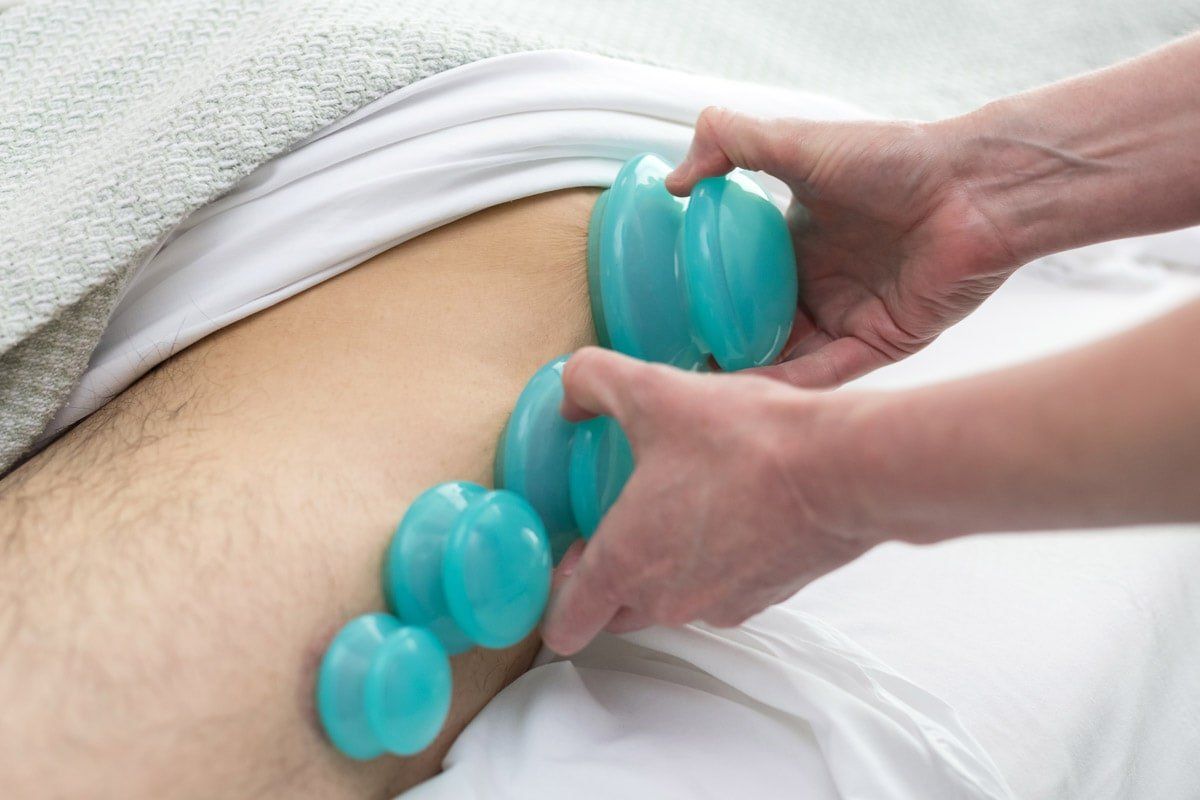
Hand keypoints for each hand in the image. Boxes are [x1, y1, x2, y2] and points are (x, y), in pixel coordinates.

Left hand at [540, 347, 881, 655]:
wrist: (843, 470)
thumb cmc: (747, 443)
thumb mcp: (653, 391)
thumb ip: (592, 382)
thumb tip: (570, 392)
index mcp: (626, 563)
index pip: (567, 621)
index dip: (553, 603)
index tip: (557, 574)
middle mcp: (668, 599)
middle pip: (615, 614)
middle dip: (607, 583)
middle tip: (614, 528)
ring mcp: (720, 605)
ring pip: (673, 603)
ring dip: (666, 571)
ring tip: (677, 510)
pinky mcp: (767, 597)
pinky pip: (723, 591)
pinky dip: (717, 564)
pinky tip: (729, 512)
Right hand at [666, 107, 1019, 386]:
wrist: (974, 188)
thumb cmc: (895, 159)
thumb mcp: (796, 143)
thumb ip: (731, 143)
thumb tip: (674, 179)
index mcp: (801, 240)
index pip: (743, 277)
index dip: (707, 295)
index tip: (666, 313)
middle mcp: (823, 282)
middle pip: (760, 325)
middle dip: (722, 347)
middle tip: (674, 366)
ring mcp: (849, 316)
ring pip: (786, 357)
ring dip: (748, 376)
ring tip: (700, 398)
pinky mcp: (879, 343)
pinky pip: (825, 373)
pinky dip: (788, 387)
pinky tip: (749, 400)